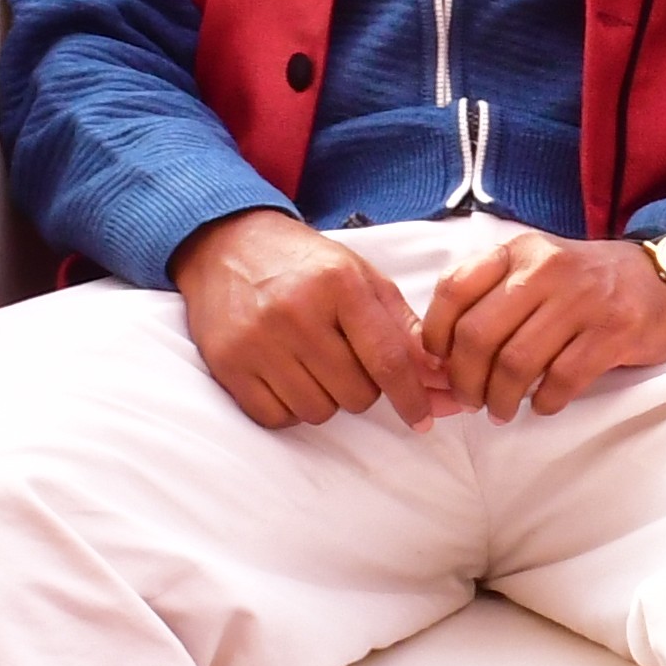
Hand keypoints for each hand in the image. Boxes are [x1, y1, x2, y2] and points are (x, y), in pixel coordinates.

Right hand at [173, 211, 450, 430]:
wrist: (226, 247)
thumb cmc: (304, 265)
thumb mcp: (359, 277)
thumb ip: (401, 325)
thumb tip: (440, 377)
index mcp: (338, 284)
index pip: (387, 359)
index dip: (412, 396)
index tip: (424, 419)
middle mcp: (296, 312)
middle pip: (356, 394)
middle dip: (363, 388)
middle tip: (346, 361)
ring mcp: (257, 341)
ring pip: (318, 410)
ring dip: (326, 398)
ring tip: (313, 364)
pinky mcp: (227, 364)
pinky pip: (276, 417)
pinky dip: (289, 408)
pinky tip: (286, 376)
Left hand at [416, 230, 665, 418]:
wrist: (660, 280)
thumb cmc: (584, 284)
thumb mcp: (535, 267)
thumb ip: (490, 294)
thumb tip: (440, 352)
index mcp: (519, 251)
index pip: (454, 289)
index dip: (435, 334)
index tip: (440, 363)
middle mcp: (546, 268)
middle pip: (479, 334)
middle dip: (465, 379)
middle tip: (470, 400)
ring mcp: (583, 299)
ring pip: (517, 362)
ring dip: (501, 398)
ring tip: (501, 411)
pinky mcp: (614, 331)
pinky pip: (562, 379)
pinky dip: (544, 402)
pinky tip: (542, 405)